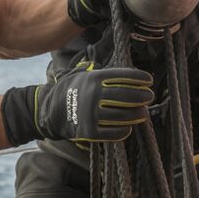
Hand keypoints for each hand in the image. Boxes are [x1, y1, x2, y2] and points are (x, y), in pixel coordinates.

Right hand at [1, 66, 153, 144]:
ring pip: (125, 115)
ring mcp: (92, 114)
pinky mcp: (91, 131)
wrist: (49, 111)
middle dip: (143, 97)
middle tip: (149, 97)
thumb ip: (101, 70)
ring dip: (138, 114)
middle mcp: (94, 95)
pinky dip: (125, 129)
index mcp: (94, 78)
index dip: (140, 78)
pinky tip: (129, 126)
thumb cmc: (71, 90)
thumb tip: (122, 66)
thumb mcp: (82, 74)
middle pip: (128, 96)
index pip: (124, 76)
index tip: (148, 80)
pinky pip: (115, 132)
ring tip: (142, 113)